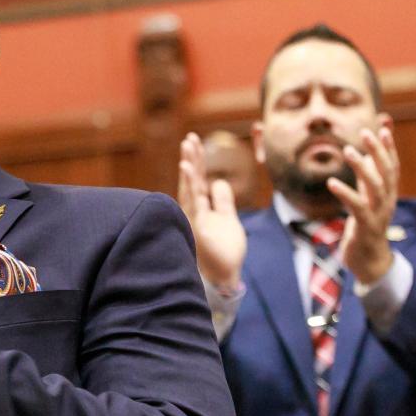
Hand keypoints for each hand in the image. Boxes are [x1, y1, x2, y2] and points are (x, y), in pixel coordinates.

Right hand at [178, 133, 246, 286]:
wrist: (224, 277)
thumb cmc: (224, 252)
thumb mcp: (229, 221)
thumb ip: (223, 202)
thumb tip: (218, 181)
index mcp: (201, 208)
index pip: (197, 179)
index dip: (196, 161)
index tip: (194, 141)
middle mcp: (194, 210)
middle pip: (192, 180)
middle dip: (191, 158)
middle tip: (189, 138)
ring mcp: (193, 218)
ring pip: (190, 187)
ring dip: (189, 167)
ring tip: (187, 148)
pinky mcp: (196, 226)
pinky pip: (193, 200)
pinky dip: (189, 183)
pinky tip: (187, 168)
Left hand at [327, 127, 399, 285]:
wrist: (369, 260)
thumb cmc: (366, 225)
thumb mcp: (367, 198)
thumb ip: (367, 176)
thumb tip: (366, 153)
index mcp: (388, 193)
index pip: (392, 165)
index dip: (389, 146)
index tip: (384, 124)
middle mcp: (387, 201)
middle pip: (387, 172)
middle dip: (378, 150)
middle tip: (365, 132)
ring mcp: (379, 214)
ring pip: (375, 186)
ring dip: (362, 167)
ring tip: (348, 151)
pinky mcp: (366, 227)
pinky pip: (357, 207)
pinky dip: (345, 193)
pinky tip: (331, 182)